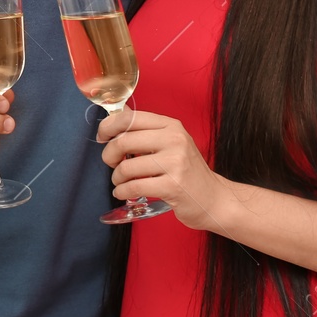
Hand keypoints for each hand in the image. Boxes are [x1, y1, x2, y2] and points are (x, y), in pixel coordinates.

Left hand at [97, 109, 228, 229]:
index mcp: (171, 126)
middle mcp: (175, 140)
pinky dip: (123, 191)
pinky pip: (134, 187)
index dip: (108, 126)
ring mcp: (175, 163)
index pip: (130, 117)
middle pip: (124, 141)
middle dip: (109, 154)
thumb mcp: (171, 144)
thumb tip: (116, 118)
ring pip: (127, 167)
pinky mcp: (173, 186)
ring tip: (121, 182)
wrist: (214, 199)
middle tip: (111, 163)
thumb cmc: (187, 172)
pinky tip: (124, 192)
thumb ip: (146, 132)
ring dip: (117, 177)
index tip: (102, 137)